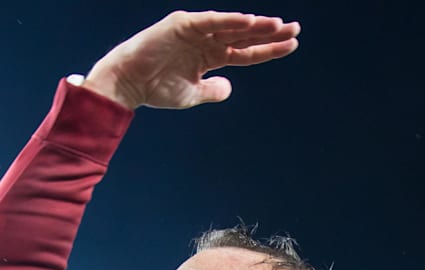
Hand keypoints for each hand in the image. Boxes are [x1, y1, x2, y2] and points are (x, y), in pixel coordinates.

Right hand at [83, 11, 299, 109]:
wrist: (128, 85)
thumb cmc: (156, 88)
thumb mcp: (192, 93)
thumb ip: (212, 90)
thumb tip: (229, 88)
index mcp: (210, 56)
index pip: (246, 51)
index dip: (268, 49)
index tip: (292, 45)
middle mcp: (206, 40)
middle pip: (245, 35)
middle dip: (270, 32)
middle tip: (295, 29)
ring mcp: (196, 31)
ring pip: (232, 26)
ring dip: (255, 24)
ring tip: (279, 25)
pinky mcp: (183, 24)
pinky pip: (211, 22)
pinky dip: (230, 20)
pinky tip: (250, 20)